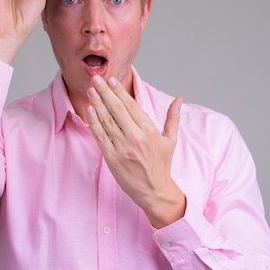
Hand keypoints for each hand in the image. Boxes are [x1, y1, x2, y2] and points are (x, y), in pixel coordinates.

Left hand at [86, 76, 185, 227]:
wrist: (154, 191)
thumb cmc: (161, 165)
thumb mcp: (170, 140)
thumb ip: (172, 117)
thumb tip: (179, 99)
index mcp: (149, 130)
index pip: (131, 105)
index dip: (119, 91)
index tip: (111, 80)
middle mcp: (135, 137)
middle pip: (116, 109)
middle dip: (105, 92)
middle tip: (95, 79)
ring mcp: (122, 147)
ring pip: (106, 121)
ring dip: (97, 104)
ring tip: (90, 91)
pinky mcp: (112, 158)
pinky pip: (100, 137)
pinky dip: (94, 123)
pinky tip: (90, 111)